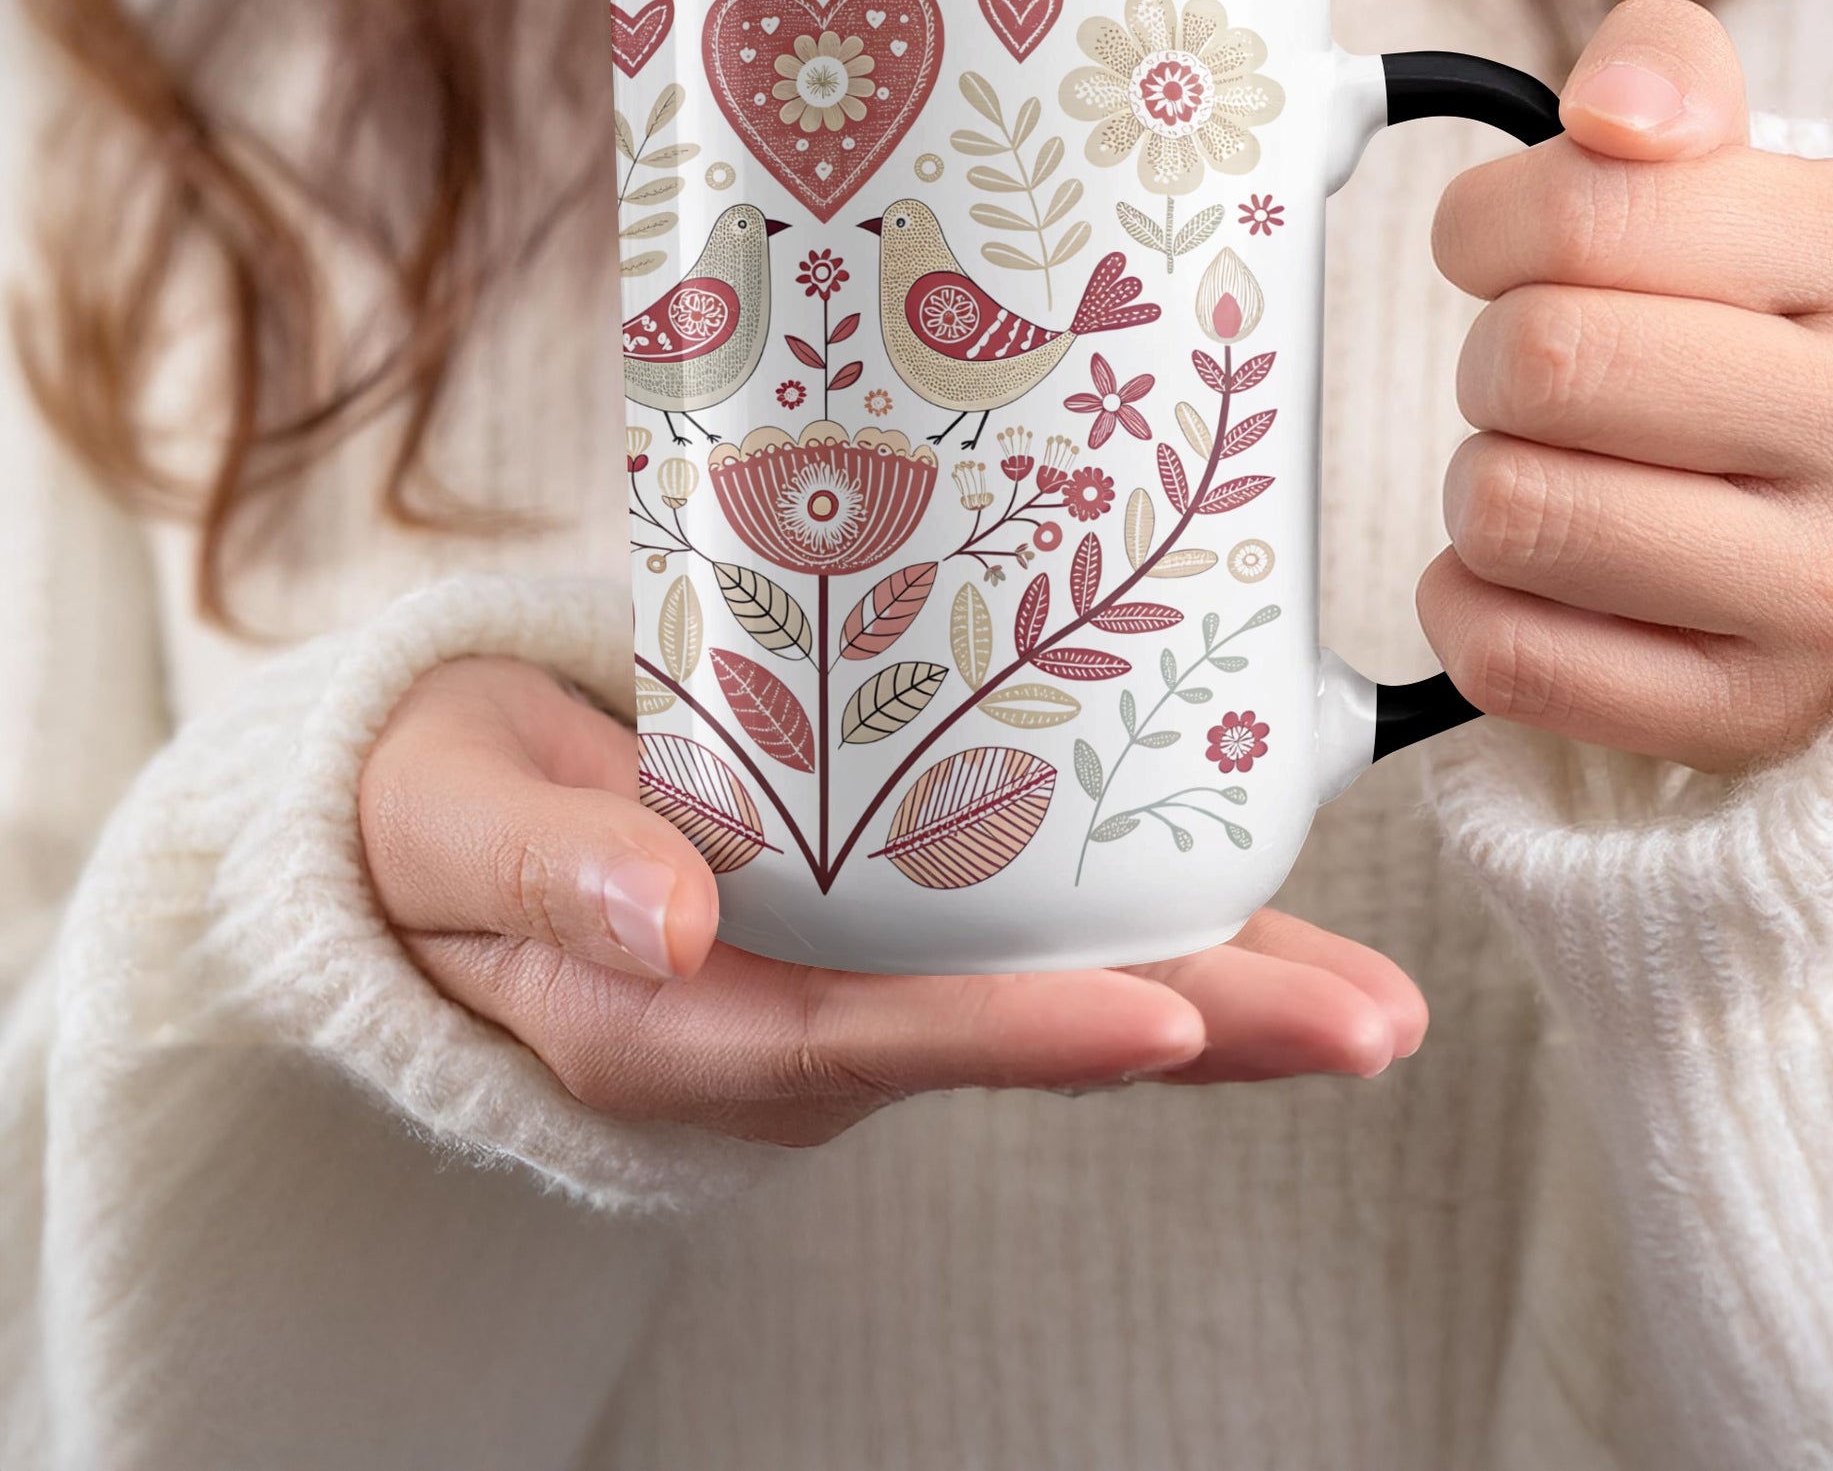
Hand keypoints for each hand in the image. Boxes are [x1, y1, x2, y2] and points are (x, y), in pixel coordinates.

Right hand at [359, 658, 1426, 1145]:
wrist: (448, 819)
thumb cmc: (442, 812)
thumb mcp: (452, 824)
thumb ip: (544, 869)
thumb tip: (661, 917)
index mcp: (681, 1020)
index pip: (867, 1039)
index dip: (1015, 1034)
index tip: (1161, 1021)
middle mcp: (793, 1022)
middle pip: (1009, 1033)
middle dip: (1194, 1034)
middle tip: (1368, 1025)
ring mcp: (847, 978)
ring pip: (1045, 992)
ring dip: (1211, 990)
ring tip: (1370, 995)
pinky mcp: (876, 923)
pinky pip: (1023, 934)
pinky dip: (1143, 922)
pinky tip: (1252, 899)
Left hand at [1423, 0, 1832, 773]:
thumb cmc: (1792, 338)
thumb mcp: (1761, 183)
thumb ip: (1669, 82)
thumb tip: (1609, 110)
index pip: (1580, 216)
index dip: (1485, 228)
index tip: (1503, 252)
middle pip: (1532, 366)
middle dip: (1492, 360)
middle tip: (1542, 378)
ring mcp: (1824, 591)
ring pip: (1508, 512)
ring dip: (1484, 484)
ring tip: (1556, 471)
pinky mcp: (1747, 711)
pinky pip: (1507, 656)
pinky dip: (1471, 606)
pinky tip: (1534, 574)